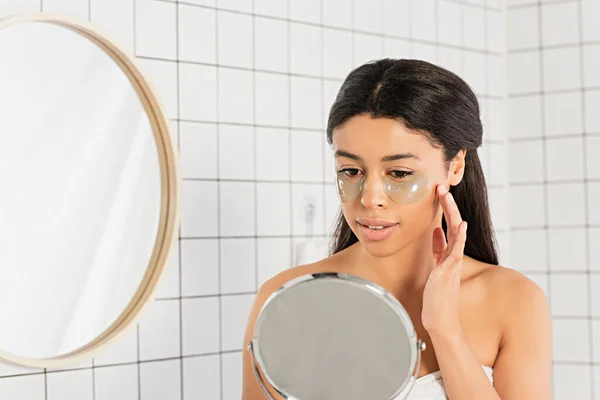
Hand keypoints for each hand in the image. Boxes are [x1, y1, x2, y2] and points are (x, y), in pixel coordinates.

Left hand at [421, 184, 467, 336]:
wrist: (440, 320)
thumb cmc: (436, 296)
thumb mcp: (435, 267)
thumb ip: (438, 250)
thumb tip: (436, 232)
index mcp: (448, 254)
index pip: (449, 226)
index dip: (444, 209)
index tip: (439, 193)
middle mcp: (452, 257)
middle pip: (454, 225)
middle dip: (448, 206)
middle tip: (441, 187)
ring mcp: (452, 264)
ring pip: (456, 233)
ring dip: (452, 214)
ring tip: (447, 196)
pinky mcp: (448, 272)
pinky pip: (456, 252)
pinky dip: (459, 237)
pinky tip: (461, 225)